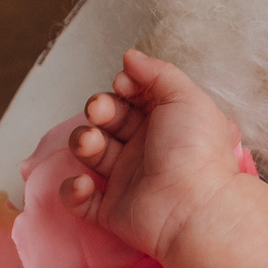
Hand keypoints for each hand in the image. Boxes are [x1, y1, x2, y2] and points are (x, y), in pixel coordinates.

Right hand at [60, 48, 244, 261]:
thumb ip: (157, 72)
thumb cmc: (195, 151)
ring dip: (82, 142)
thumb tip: (129, 58)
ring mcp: (127, 180)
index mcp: (163, 123)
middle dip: (97, 110)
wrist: (195, 208)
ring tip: (91, 144)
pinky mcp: (112, 210)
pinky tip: (84, 183)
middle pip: (106, 120)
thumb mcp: (185, 97)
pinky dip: (72, 190)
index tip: (123, 87)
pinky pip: (79, 199)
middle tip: (100, 113)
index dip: (120, 89)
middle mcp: (144, 149)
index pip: (131, 98)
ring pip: (89, 152)